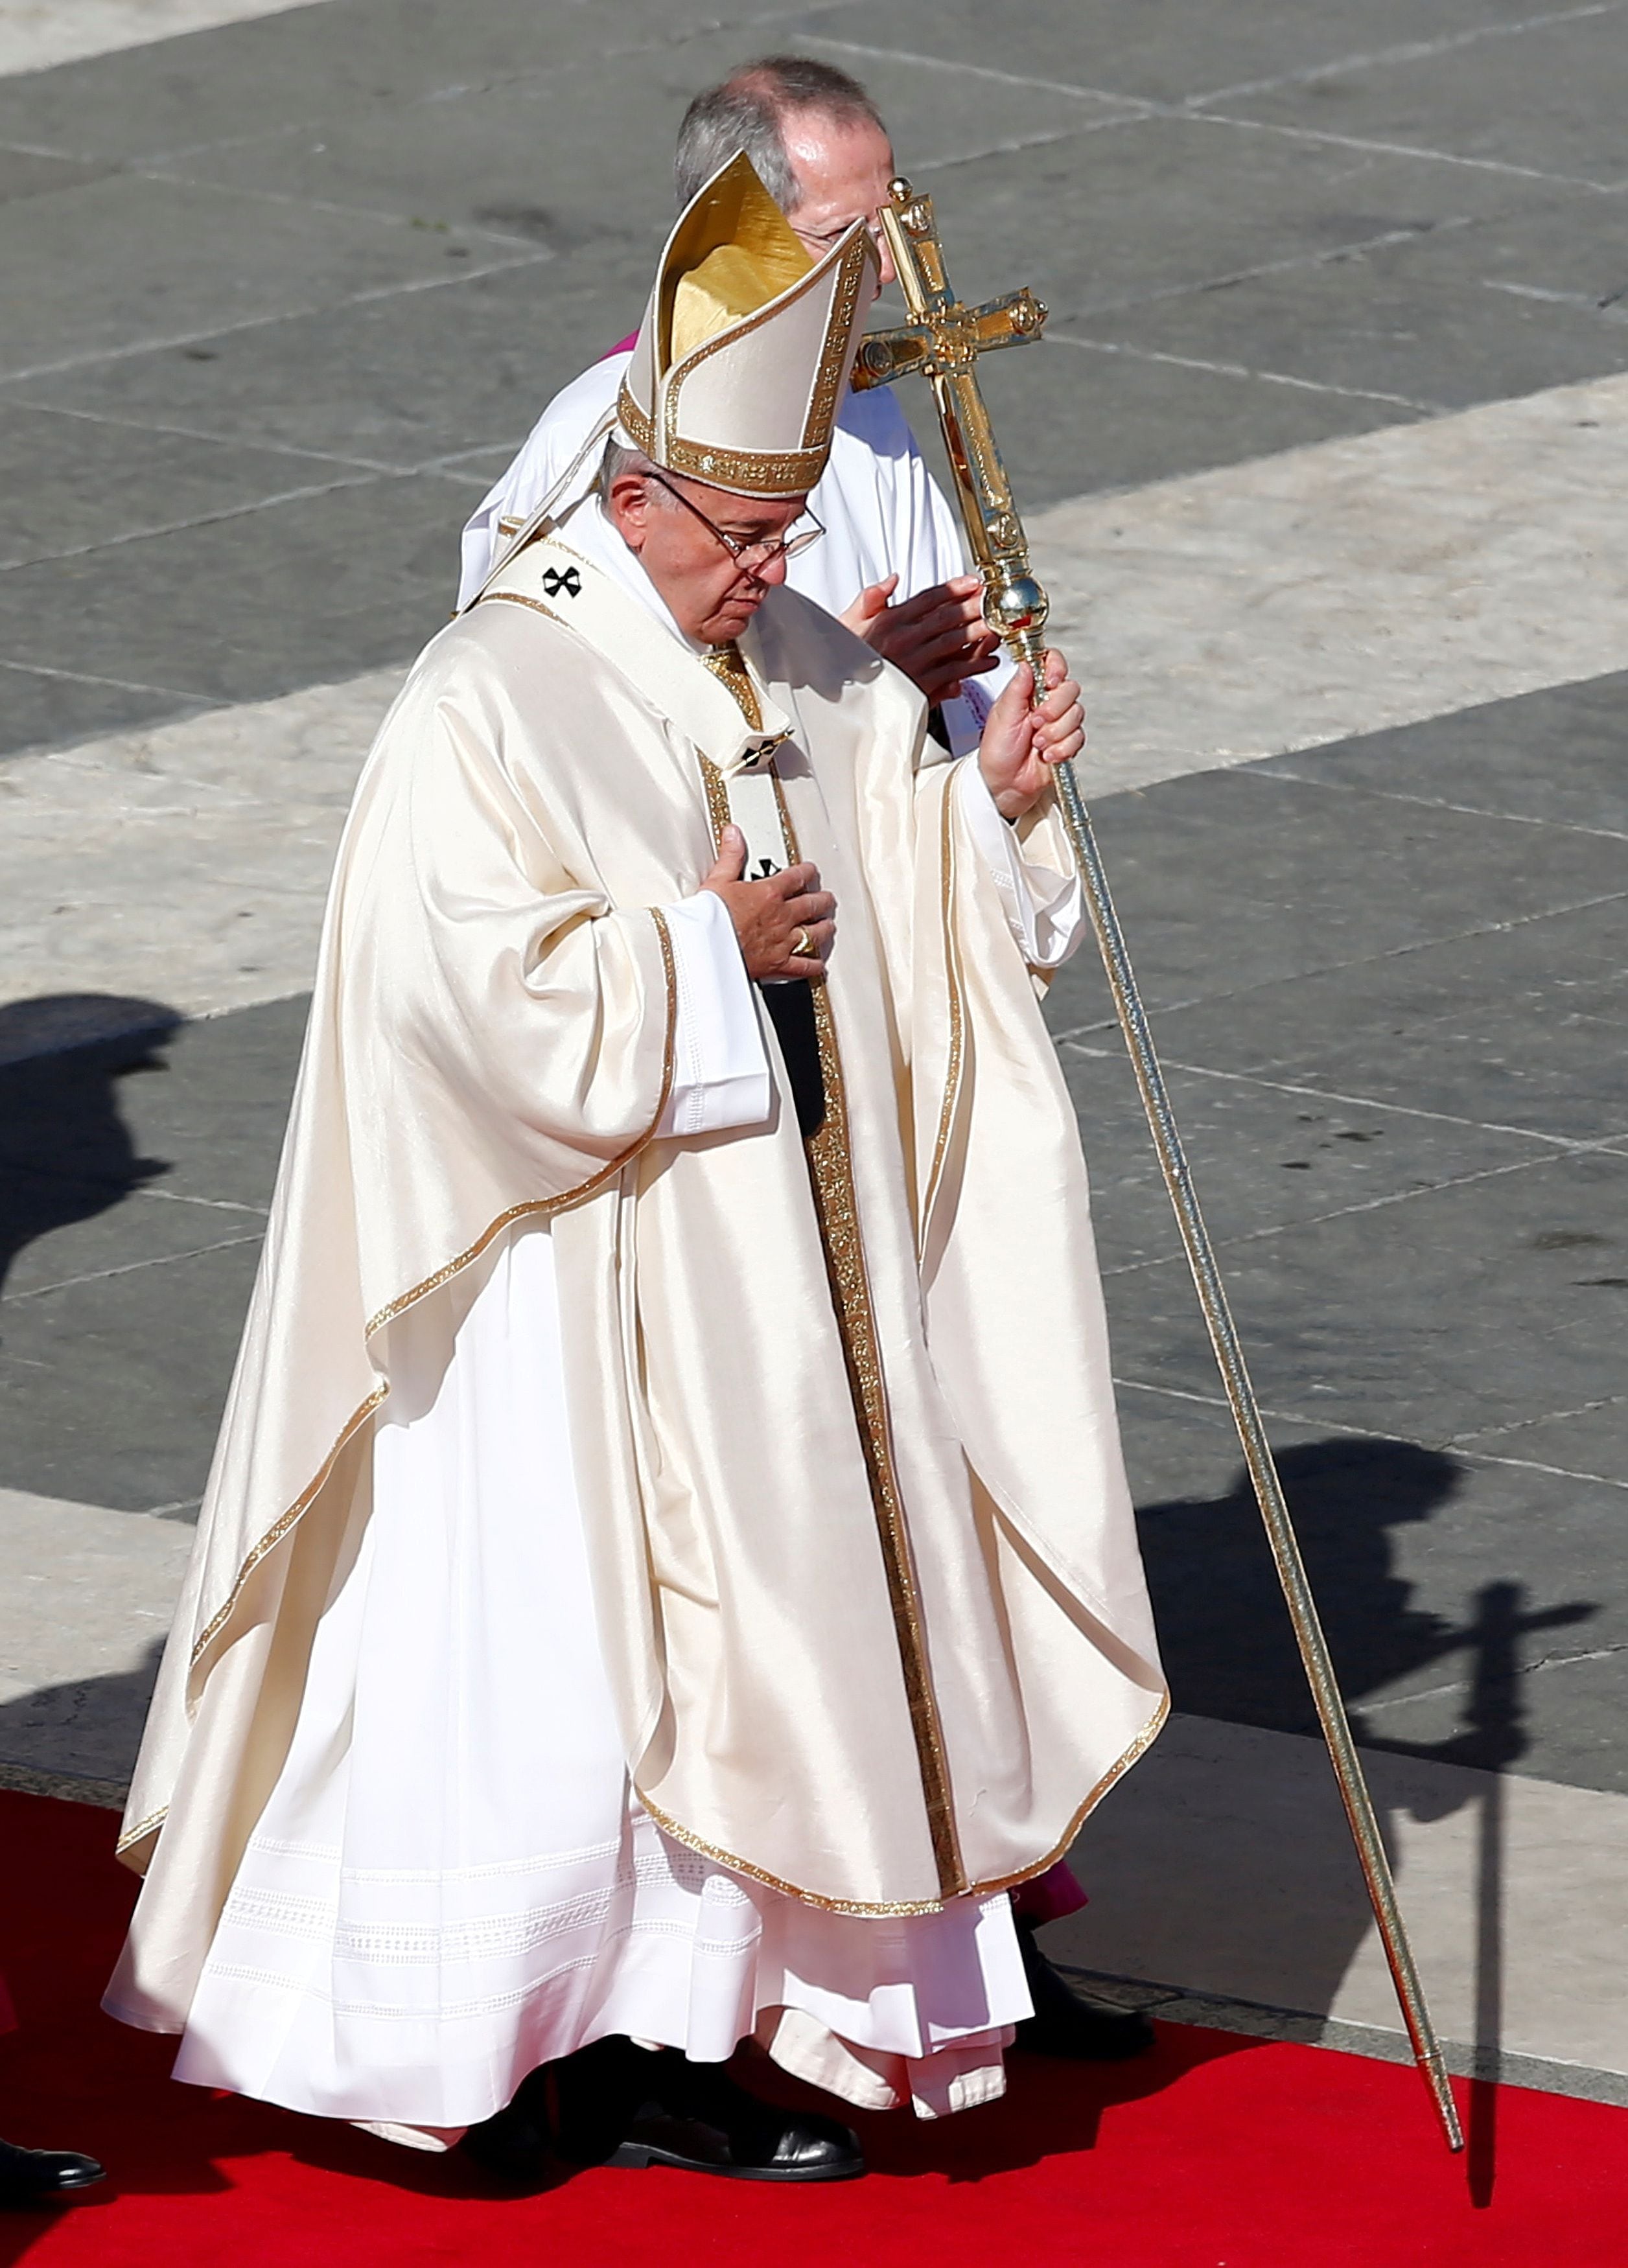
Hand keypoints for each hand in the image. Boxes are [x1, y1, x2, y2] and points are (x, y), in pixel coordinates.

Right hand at [701, 827, 834, 982]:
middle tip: (827, 899)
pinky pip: (803, 966)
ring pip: (814, 934)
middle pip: (812, 905)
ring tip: (828, 926)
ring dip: (824, 929)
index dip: (807, 872)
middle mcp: (781, 916)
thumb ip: (731, 856)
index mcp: (769, 893)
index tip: (811, 871)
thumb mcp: (718, 880)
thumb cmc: (709, 918)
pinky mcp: (778, 964)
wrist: (704, 949)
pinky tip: (819, 966)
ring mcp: (783, 941)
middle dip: (822, 900)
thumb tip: (734, 834)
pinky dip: (814, 967)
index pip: (796, 878)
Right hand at [840, 573, 1001, 707]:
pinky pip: (954, 671)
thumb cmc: (840, 663)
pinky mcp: (922, 685)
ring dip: (979, 631)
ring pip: (955, 641)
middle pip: (947, 616)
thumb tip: (891, 580)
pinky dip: (974, 665)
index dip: (954, 588)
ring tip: (997, 624)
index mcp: (889, 621)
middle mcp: (905, 639)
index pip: (928, 598)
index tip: (973, 582)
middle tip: (994, 599)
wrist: (838, 700)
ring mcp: (915, 662)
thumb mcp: (847, 623)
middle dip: (974, 606)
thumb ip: (871, 599)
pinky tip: (989, 660)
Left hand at [976, 650, 1084, 819]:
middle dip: (1054, 708)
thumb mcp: (1002, 715)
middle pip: (1070, 689)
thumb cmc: (997, 751)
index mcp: (1029, 690)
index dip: (1056, 668)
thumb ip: (1017, 688)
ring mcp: (1059, 722)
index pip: (1052, 663)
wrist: (1004, 784)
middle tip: (1036, 722)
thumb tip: (1027, 663)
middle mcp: (1047, 702)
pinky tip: (1047, 755)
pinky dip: (1063, 748)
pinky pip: (1078, 737)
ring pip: (1076, 714)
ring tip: (1038, 743)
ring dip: (1056, 731)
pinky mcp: (1068, 742)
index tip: (1050, 682)